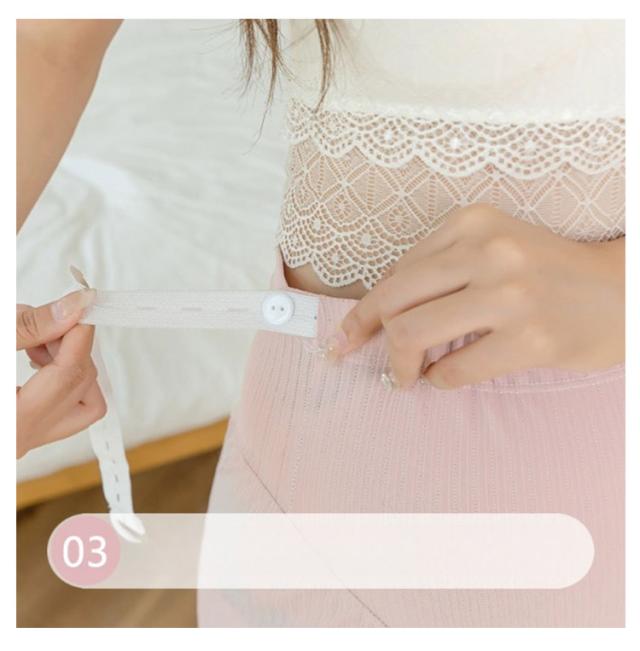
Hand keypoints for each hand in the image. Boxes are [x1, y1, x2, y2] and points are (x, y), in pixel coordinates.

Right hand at [16, 289, 105, 457]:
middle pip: (80, 386)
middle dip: (71, 346)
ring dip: (67, 361)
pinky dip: (59, 376)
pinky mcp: (25, 431)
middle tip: (47, 320)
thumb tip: (75, 308)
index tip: (84, 302)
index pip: (69, 373)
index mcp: (13, 424)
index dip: (80, 333)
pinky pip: (65, 407)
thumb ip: (29, 327)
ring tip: (35, 339)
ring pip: (81, 399)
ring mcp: (25, 439)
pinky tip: (33, 355)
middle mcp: (22, 439)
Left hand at [328, 203, 624, 388]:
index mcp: (472, 222)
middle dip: (366, 335)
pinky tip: (444, 377)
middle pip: (394, 301)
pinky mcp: (530, 339)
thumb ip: (439, 269)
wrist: (624, 291)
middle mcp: (488, 251)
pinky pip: (456, 369)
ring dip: (400, 365)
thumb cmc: (547, 272)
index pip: (397, 272)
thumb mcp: (492, 247)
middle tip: (355, 357)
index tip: (345, 335)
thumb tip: (379, 312)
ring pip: (413, 334)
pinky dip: (439, 380)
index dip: (364, 308)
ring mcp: (510, 296)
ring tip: (404, 376)